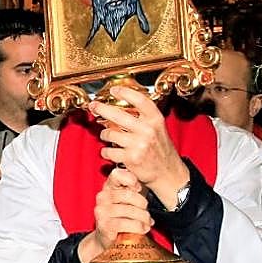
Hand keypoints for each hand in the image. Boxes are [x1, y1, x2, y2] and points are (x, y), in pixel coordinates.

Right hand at [77, 167, 152, 262]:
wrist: (107, 238)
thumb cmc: (122, 217)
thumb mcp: (129, 200)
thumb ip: (134, 189)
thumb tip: (145, 182)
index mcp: (108, 187)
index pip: (117, 174)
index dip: (131, 179)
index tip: (139, 188)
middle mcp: (102, 196)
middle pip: (129, 194)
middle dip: (143, 206)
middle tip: (147, 214)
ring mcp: (102, 210)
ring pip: (131, 211)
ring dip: (144, 219)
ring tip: (147, 223)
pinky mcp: (104, 224)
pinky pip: (127, 223)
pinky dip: (138, 227)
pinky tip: (143, 229)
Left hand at [89, 85, 188, 208]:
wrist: (168, 172)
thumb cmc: (160, 148)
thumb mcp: (157, 128)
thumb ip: (143, 117)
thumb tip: (118, 106)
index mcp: (155, 119)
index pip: (139, 100)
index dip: (125, 92)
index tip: (114, 90)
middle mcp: (147, 130)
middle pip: (117, 115)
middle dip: (101, 108)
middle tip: (94, 105)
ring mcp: (138, 145)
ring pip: (110, 133)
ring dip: (104, 134)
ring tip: (106, 135)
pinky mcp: (130, 159)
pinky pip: (108, 150)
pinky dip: (106, 151)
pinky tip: (111, 151)